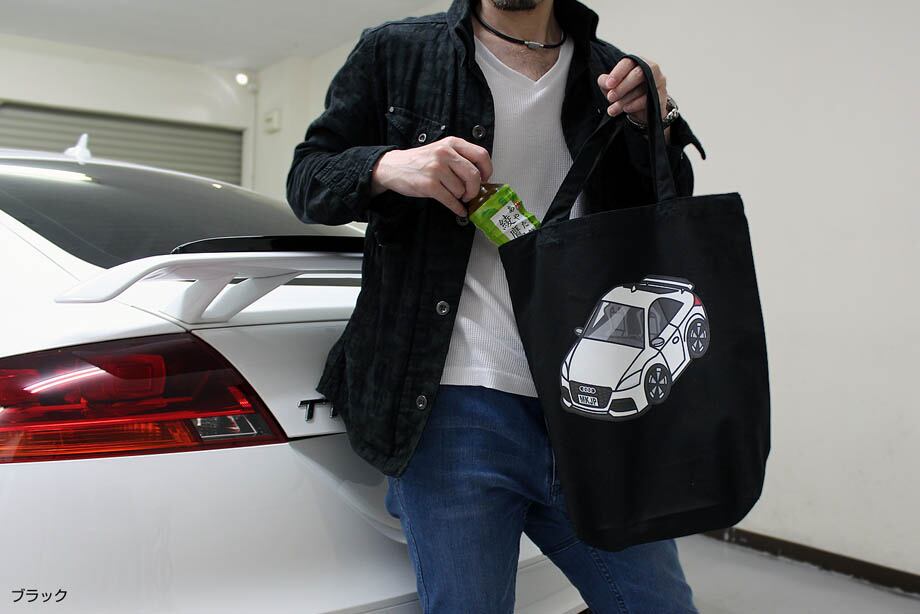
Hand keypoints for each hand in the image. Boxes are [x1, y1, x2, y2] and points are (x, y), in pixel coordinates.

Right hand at [370, 136, 492, 216]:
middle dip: (474, 189)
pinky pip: (451, 201)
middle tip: (470, 194)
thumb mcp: (441, 149)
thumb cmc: (420, 160)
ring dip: (460, 197)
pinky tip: (458, 209)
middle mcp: (445, 154)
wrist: (393, 166)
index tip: (484, 179)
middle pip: (474, 176)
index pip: (481, 155)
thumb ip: (460, 157)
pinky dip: (457, 208)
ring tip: (454, 196)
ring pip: (461, 190)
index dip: (487, 170)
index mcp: (452, 143)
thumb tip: (481, 176)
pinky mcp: (429, 185)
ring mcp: (436, 169)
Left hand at [597, 56, 668, 124]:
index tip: (609, 85)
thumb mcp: (613, 86)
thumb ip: (606, 82)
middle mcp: (651, 68)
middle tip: (610, 98)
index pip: (628, 63)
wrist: (642, 108)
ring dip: (625, 100)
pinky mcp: (662, 95)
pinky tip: (626, 109)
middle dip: (621, 87)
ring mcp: (659, 81)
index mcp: (637, 62)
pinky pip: (649, 99)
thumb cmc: (626, 92)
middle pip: (638, 74)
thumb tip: (605, 81)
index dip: (617, 73)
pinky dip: (635, 105)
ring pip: (643, 88)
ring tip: (613, 109)